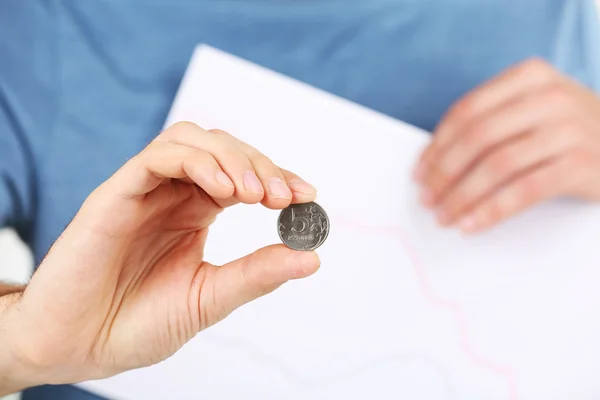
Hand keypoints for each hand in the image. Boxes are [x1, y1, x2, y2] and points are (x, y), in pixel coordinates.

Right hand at [0, 122, 319, 389]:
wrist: (78, 349)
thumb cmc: (137, 324)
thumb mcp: (210, 298)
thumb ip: (256, 273)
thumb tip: (311, 257)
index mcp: (195, 213)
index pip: (242, 176)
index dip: (277, 178)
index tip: (308, 196)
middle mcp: (172, 194)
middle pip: (223, 149)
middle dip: (260, 166)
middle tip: (285, 196)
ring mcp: (144, 191)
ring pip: (191, 139)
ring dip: (232, 158)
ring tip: (254, 195)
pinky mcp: (115, 194)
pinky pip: (157, 157)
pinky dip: (196, 162)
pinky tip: (223, 190)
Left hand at [413, 58, 599, 232]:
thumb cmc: (569, 130)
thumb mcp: (535, 109)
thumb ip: (493, 122)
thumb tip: (435, 161)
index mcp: (530, 76)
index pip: (467, 111)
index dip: (437, 146)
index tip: (419, 172)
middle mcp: (550, 97)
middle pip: (477, 137)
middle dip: (444, 173)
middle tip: (427, 198)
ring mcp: (569, 130)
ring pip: (496, 166)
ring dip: (462, 196)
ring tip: (444, 215)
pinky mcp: (582, 165)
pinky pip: (524, 191)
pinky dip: (491, 210)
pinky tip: (472, 224)